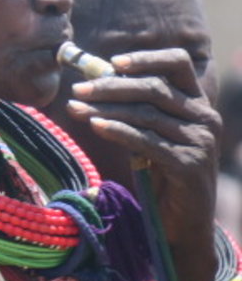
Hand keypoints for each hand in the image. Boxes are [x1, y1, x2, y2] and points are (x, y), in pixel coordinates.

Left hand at [66, 48, 219, 247]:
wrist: (182, 222)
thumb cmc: (160, 175)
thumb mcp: (150, 136)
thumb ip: (134, 109)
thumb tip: (93, 80)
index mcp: (197, 104)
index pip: (177, 64)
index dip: (146, 59)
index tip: (113, 62)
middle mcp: (204, 118)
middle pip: (153, 88)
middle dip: (111, 87)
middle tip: (77, 89)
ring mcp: (200, 141)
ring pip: (146, 114)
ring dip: (105, 108)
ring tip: (75, 108)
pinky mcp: (189, 164)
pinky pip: (146, 141)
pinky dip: (118, 131)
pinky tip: (95, 125)